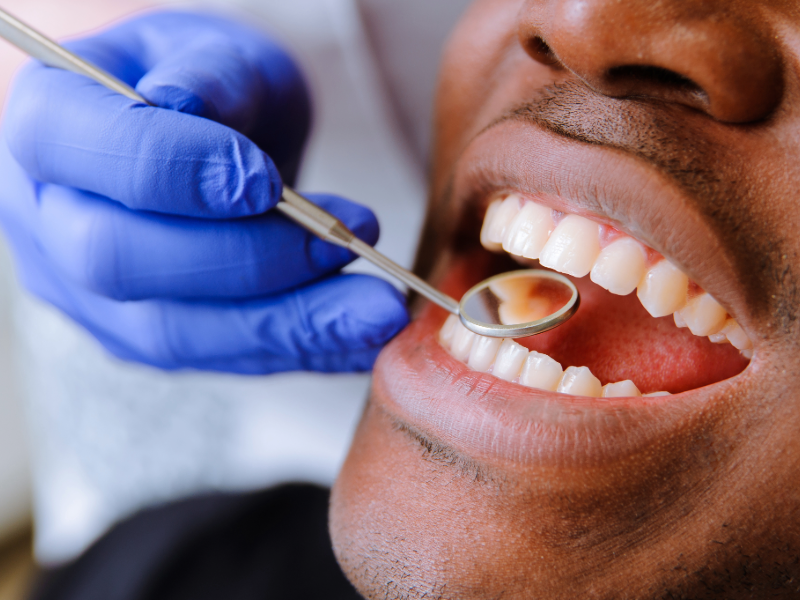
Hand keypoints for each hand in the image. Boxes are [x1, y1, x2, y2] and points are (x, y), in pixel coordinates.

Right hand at [0, 11, 407, 373]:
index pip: (84, 155)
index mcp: (45, 127)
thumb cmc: (206, 84)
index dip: (176, 172)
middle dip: (248, 258)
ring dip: (289, 324)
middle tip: (347, 240)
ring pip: (176, 333)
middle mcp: (48, 222)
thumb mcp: (214, 52)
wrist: (202, 141)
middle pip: (120, 261)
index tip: (268, 180)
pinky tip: (360, 336)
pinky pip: (221, 358)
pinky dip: (300, 349)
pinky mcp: (146, 337)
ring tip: (378, 310)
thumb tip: (186, 106)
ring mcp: (90, 294)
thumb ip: (206, 74)